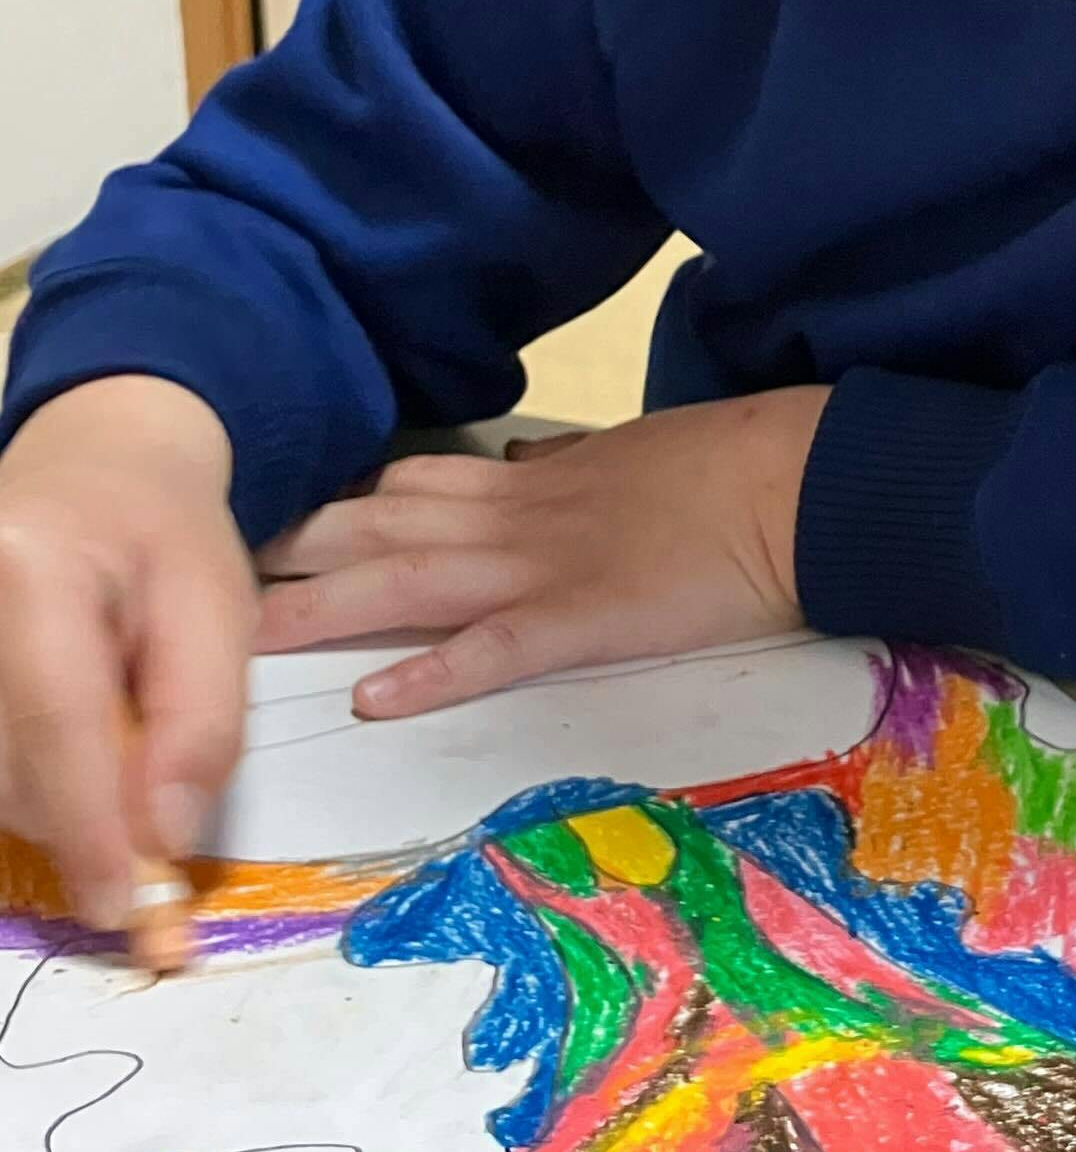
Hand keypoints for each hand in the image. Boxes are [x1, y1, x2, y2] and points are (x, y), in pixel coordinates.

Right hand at [0, 378, 254, 927]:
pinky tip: (72, 756)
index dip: (89, 830)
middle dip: (82, 828)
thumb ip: (200, 726)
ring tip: (113, 753)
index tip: (124, 909)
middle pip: (7, 769)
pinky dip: (28, 783)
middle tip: (148, 846)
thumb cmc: (165, 536)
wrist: (95, 469)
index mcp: (32, 569)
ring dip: (55, 807)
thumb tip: (162, 840)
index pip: (55, 723)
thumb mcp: (220, 614)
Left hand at [256, 386, 831, 715]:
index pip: (405, 489)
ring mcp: (543, 567)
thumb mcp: (627, 453)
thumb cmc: (723, 471)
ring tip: (244, 639)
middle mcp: (513, 518)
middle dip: (290, 554)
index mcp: (527, 484)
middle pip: (377, 530)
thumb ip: (563, 466)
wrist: (793, 483)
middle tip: (206, 578)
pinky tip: (376, 698)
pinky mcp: (587, 618)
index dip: (330, 508)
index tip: (267, 523)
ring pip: (409, 582)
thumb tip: (524, 462)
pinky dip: (433, 671)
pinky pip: (496, 648)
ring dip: (325, 609)